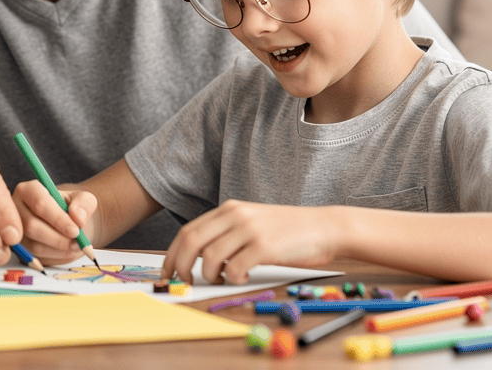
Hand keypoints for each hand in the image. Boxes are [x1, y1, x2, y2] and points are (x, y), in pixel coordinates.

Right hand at [13, 180, 97, 264]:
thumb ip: (84, 203)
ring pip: (34, 246)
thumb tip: (78, 217)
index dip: (57, 219)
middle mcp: (16, 210)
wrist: (69, 224)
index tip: (75, 230)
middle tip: (77, 243)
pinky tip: (67, 251)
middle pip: (32, 226)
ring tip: (76, 246)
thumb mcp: (83, 199)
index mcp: (28, 191)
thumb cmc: (72, 208)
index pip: (39, 203)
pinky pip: (37, 259)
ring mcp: (16, 232)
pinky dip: (56, 258)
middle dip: (58, 238)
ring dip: (59, 250)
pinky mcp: (20, 250)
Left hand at [162, 200, 340, 283]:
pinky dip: (233, 279)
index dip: (172, 254)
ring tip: (222, 280)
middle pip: (191, 242)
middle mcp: (235, 216)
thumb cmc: (286, 231)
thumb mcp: (250, 222)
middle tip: (184, 282)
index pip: (188, 231)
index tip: (168, 271)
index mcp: (228, 210)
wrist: (324, 227)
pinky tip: (242, 278)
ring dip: (210, 276)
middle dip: (180, 266)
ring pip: (210, 258)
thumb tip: (197, 258)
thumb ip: (226, 233)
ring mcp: (249, 230)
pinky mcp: (265, 247)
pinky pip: (236, 268)